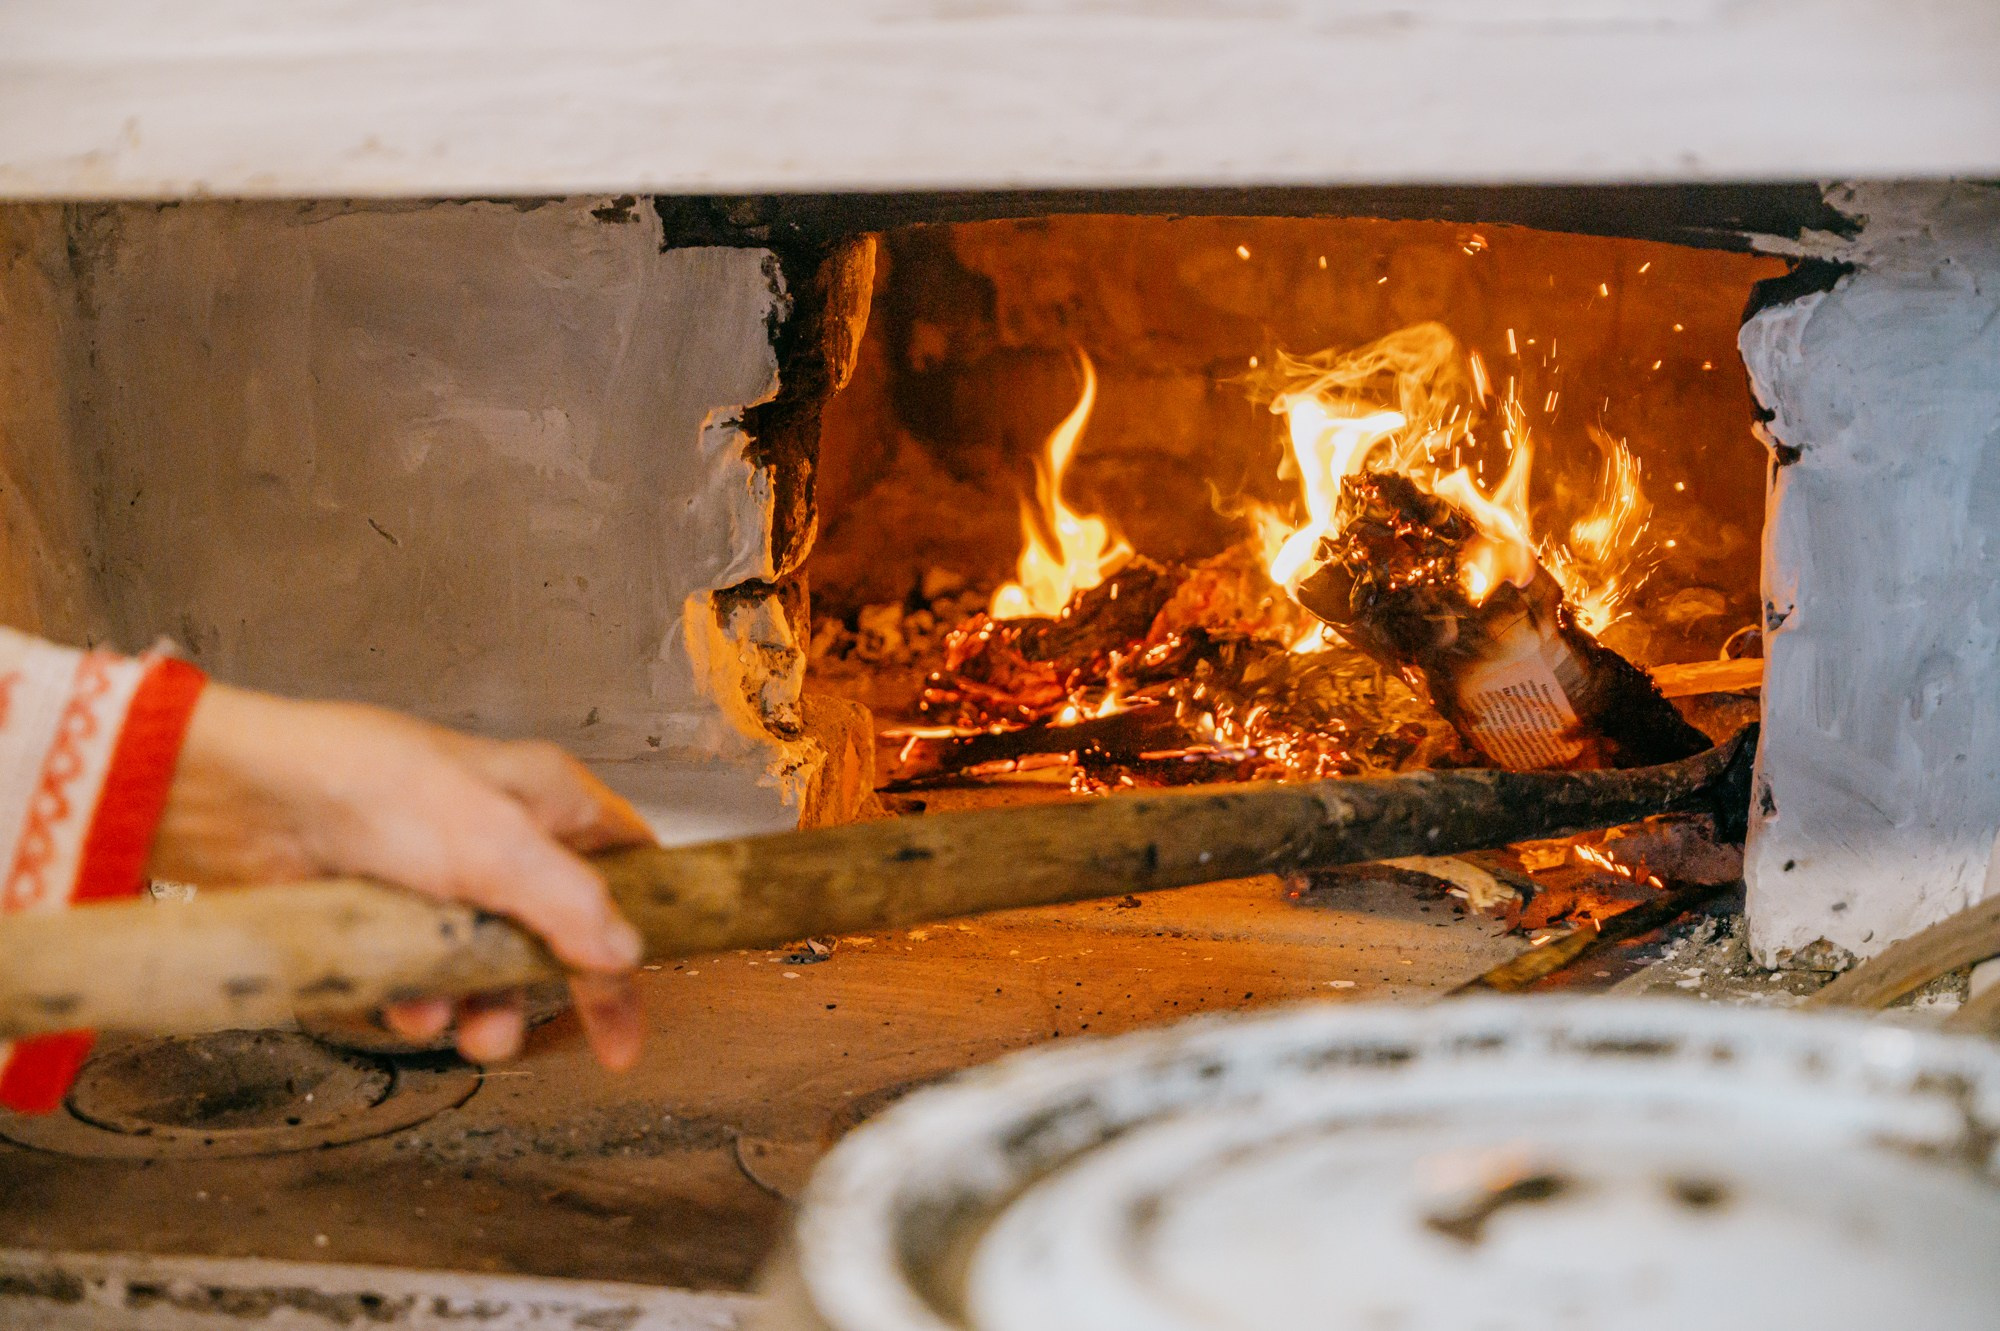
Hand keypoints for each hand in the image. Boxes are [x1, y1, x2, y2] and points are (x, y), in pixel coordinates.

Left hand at [148, 683, 652, 1069]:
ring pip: (496, 965)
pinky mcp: (393, 917)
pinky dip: (424, 1002)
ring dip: (491, 1008)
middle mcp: (504, 837)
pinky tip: (409, 1005)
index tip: (648, 984)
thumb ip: (571, 904)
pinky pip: (430, 977)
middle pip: (564, 929)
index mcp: (546, 797)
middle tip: (600, 1045)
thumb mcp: (494, 846)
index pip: (627, 861)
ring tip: (476, 1035)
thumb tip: (626, 954)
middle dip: (566, 989)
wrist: (248, 805)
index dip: (647, 919)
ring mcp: (447, 880)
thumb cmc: (372, 788)